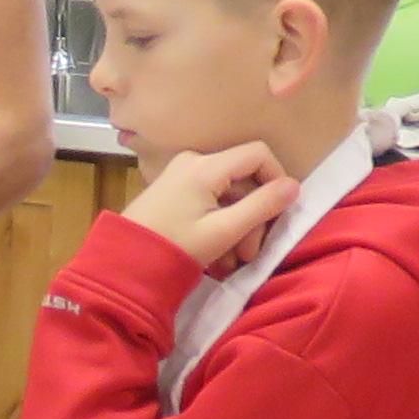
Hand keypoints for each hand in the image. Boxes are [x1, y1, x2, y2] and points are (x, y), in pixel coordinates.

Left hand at [125, 142, 297, 275]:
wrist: (124, 265)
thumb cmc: (175, 247)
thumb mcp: (224, 231)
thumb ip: (261, 206)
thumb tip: (294, 186)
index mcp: (206, 166)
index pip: (258, 153)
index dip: (277, 178)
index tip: (280, 211)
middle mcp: (194, 162)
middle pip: (243, 179)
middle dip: (253, 217)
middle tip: (250, 254)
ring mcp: (182, 176)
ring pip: (228, 195)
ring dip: (238, 228)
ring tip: (233, 262)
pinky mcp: (175, 192)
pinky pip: (210, 202)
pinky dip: (220, 226)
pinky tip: (218, 256)